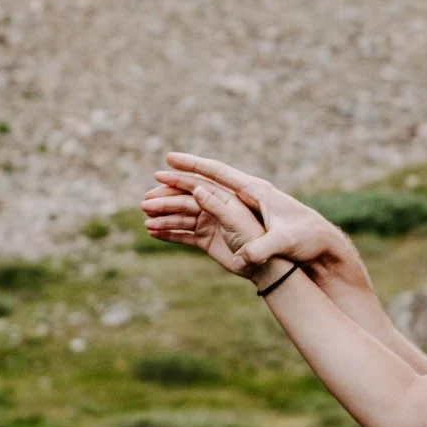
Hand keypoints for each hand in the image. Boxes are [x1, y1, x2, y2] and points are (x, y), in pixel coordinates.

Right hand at [142, 170, 268, 275]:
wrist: (281, 267)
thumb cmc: (279, 242)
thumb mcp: (251, 227)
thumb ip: (224, 212)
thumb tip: (199, 191)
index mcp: (240, 193)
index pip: (210, 175)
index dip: (189, 166)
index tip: (168, 159)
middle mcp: (224, 204)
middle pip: (191, 195)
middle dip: (168, 196)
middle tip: (145, 199)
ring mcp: (215, 221)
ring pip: (185, 215)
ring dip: (165, 216)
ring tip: (145, 219)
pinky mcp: (210, 239)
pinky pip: (186, 234)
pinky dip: (170, 233)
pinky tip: (152, 232)